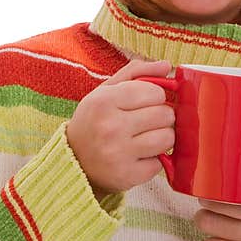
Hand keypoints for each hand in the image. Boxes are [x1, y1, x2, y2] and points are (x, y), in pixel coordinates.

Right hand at [66, 59, 174, 197]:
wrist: (72, 160)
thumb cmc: (95, 119)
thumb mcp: (106, 91)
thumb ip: (136, 73)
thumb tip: (166, 65)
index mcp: (104, 101)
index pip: (155, 92)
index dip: (156, 96)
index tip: (146, 102)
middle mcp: (110, 127)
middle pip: (165, 115)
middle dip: (162, 116)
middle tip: (149, 120)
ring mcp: (119, 154)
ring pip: (167, 138)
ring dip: (163, 137)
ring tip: (148, 136)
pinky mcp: (127, 175)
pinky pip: (160, 163)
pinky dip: (154, 159)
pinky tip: (139, 155)